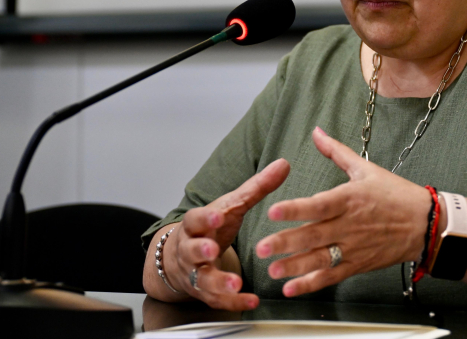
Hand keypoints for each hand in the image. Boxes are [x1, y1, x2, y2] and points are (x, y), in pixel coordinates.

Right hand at [166, 158, 289, 309]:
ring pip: (202, 279)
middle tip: (213, 249)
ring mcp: (195, 272)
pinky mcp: (205, 292)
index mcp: (197, 224)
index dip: (205, 217)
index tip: (218, 215)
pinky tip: (251, 301)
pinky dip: (233, 302)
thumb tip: (284, 163)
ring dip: (218, 282)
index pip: (196, 218)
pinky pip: (216, 300)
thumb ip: (257, 187)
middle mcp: (190, 249)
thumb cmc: (212, 226)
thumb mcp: (232, 206)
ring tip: (235, 283)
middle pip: (191, 249)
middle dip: (200, 250)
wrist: (182, 257)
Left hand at [255, 127, 431, 296]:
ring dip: (294, 266)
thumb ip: (336, 151)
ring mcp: (354, 247)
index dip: (296, 209)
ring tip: (271, 271)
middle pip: (314, 235)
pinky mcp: (358, 264)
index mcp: (350, 199)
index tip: (274, 210)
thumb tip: (317, 132)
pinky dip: (312, 284)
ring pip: (320, 259)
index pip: (319, 205)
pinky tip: (292, 288)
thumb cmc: (396, 194)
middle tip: (261, 248)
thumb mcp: (366, 168)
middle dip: (286, 242)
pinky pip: (332, 276)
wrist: (426, 223)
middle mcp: (350, 225)